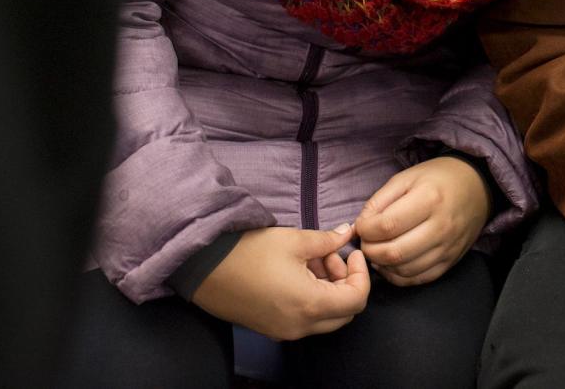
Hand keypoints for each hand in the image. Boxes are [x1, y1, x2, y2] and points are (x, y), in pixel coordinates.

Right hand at [191, 224, 369, 339]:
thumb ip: (328, 240)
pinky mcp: (271, 329)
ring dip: (329, 289)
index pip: (357, 299)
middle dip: (346, 282)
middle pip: (344, 312)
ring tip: (313, 259)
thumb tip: (347, 234)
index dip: (361, 274)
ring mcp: (284, 331)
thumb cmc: (249, 251)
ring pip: (325, 317)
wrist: (203, 267)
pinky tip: (299, 272)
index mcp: (310, 304)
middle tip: (331, 255)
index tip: (352, 252)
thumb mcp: (294, 240)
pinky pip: (305, 319)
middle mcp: (299, 326)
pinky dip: (312, 298)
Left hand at [357, 155, 489, 286]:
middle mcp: (442, 226)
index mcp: (429, 198)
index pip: (387, 225)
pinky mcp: (451, 261)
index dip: (366, 230)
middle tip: (366, 241)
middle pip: (394, 252)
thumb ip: (379, 201)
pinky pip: (419, 279)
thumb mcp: (406, 177)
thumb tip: (360, 227)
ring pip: (404, 270)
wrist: (477, 187)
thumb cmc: (438, 179)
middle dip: (370, 250)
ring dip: (382, 265)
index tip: (362, 226)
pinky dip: (399, 276)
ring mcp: (448, 247)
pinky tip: (392, 263)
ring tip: (378, 251)